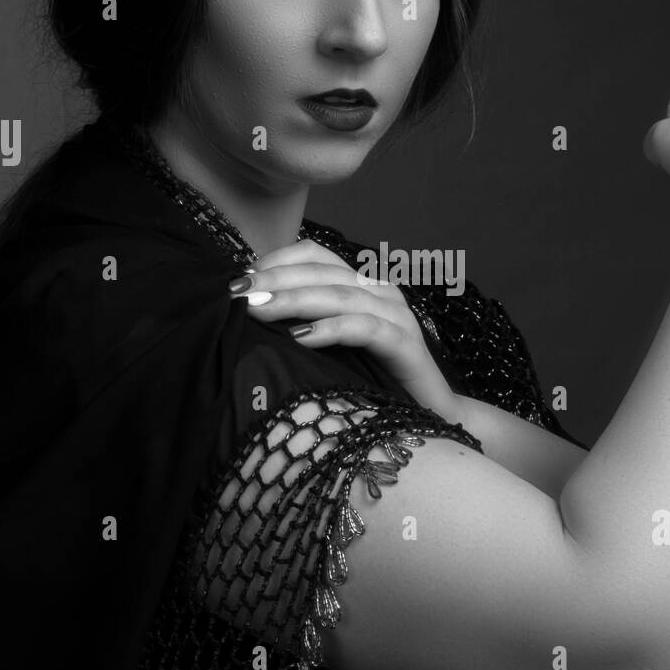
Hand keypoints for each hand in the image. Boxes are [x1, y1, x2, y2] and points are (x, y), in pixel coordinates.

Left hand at [230, 237, 463, 423]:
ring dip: (295, 300)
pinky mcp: (406, 344)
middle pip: (321, 272)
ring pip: (340, 295)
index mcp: (361, 284)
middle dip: (275, 280)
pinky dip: (331, 329)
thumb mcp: (332, 347)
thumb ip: (304, 323)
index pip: (314, 254)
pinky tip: (301, 337)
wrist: (430, 415)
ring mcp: (396, 315)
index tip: (240, 279)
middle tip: (238, 293)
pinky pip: (365, 328)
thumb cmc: (374, 381)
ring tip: (259, 311)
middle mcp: (380, 291)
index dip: (276, 260)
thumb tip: (251, 312)